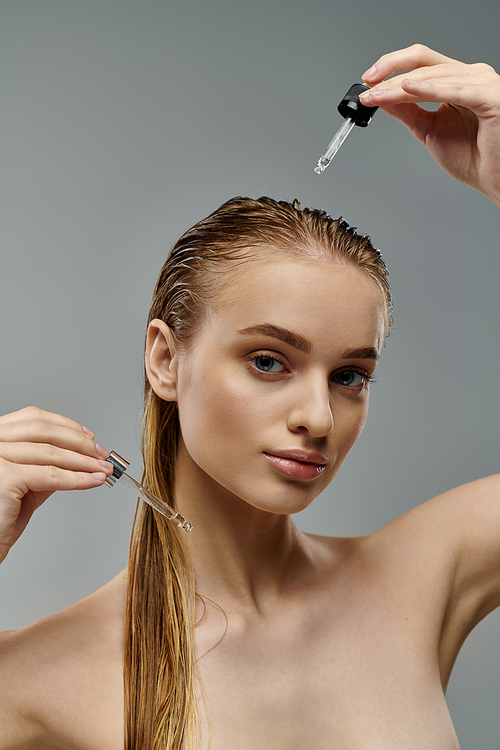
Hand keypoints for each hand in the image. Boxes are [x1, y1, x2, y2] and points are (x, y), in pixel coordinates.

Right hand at [0, 407, 112, 563]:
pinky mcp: (4, 477)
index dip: (65, 426)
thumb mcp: (25, 483)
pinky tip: (91, 481)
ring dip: (84, 462)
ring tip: (102, 470)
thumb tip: (78, 457)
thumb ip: (45, 466)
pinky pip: (51, 476)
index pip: (33, 418)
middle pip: (44, 431)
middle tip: (101, 455)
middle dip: (79, 443)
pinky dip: (77, 479)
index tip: (88, 437)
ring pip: (50, 453)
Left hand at [359, 44, 499, 205]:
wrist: (493, 181)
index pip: (421, 62)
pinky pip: (455, 90)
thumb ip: (407, 111)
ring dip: (399, 88)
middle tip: (368, 89)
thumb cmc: (472, 158)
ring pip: (433, 76)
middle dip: (390, 77)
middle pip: (424, 64)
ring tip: (377, 96)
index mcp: (458, 81)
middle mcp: (471, 77)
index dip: (392, 66)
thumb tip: (381, 96)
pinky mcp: (491, 97)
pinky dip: (429, 89)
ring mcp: (482, 83)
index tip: (368, 82)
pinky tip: (406, 89)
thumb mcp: (428, 130)